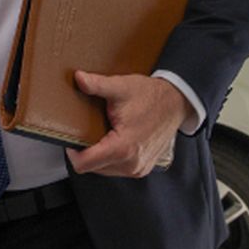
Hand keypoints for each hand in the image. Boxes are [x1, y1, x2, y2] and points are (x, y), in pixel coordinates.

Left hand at [66, 72, 187, 177]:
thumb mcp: (121, 87)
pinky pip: (116, 169)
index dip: (72, 152)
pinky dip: (110, 157)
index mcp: (123, 147)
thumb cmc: (151, 96)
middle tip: (87, 132)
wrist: (176, 103)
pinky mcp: (142, 168)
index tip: (71, 138)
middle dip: (85, 151)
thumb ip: (97, 85)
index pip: (84, 164)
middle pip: (91, 168)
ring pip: (103, 170)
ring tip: (102, 135)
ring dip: (98, 155)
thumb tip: (78, 78)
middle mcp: (131, 163)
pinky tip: (113, 140)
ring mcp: (138, 168)